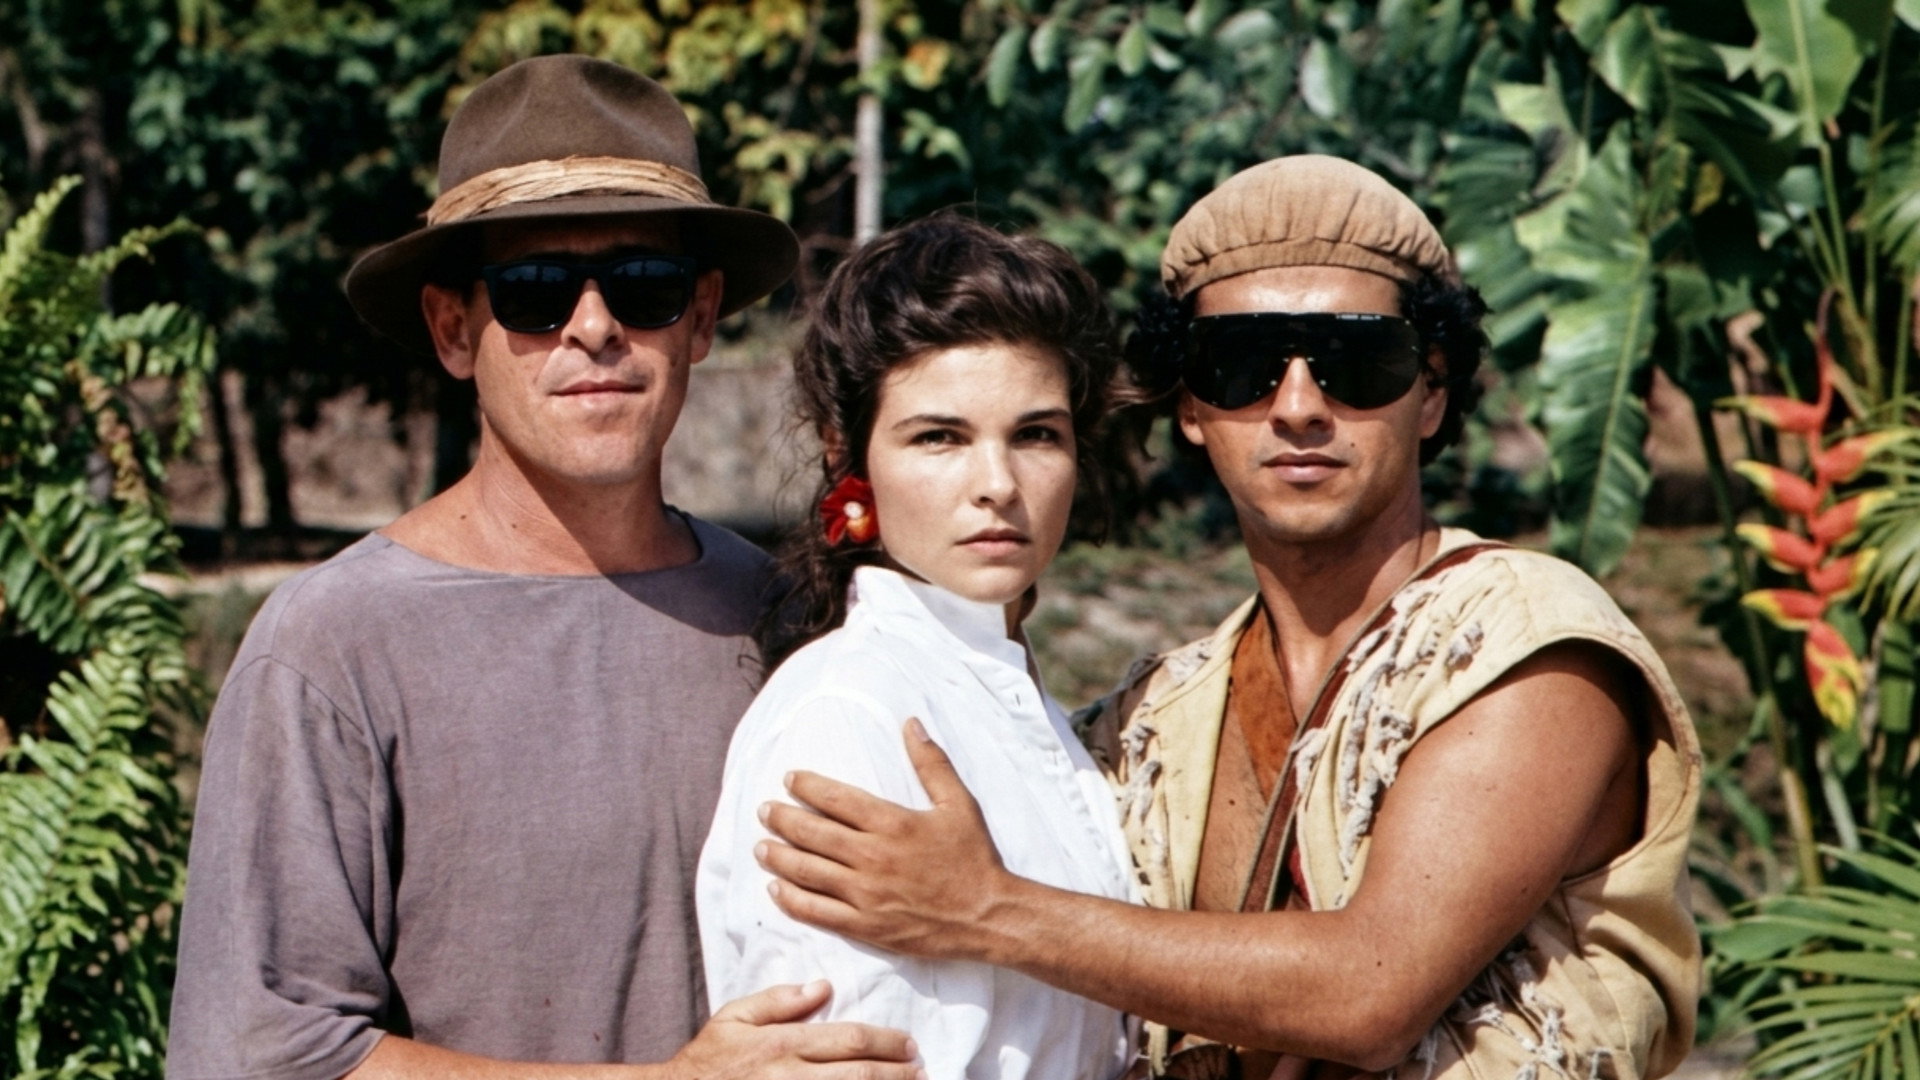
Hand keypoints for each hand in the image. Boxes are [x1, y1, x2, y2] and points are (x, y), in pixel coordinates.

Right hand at [670, 981, 923, 1079]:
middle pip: (860, 1075)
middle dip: (896, 1073)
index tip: (909, 1044)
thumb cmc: (707, 1061)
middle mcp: (791, 1076)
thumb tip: (822, 986)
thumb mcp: (733, 1018)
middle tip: (921, 1070)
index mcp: (782, 1044)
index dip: (886, 1042)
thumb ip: (778, 1000)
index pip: (849, 1040)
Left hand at [757, 718, 1010, 961]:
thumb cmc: (974, 858)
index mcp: (892, 823)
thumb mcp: (959, 804)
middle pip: (812, 833)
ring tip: (760, 847)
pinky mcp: (865, 926)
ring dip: (778, 857)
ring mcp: (866, 894)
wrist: (988, 915)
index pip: (835, 798)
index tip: (789, 779)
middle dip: (782, 819)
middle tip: (764, 811)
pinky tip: (776, 889)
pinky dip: (791, 899)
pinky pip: (817, 912)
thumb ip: (931, 763)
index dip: (806, 786)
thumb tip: (910, 724)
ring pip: (807, 872)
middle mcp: (872, 857)